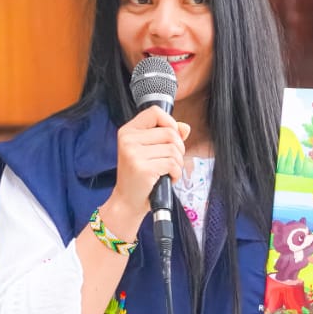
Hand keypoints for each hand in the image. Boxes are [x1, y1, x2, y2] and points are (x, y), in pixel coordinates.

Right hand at [106, 106, 188, 223]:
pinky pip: (172, 164)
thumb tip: (185, 127)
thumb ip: (166, 136)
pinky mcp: (143, 168)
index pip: (154, 112)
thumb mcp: (149, 151)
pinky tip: (167, 178)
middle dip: (178, 148)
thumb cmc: (139, 176)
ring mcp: (134, 154)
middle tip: (171, 161)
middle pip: (169, 132)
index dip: (170, 122)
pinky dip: (176, 173)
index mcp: (128, 131)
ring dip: (177, 163)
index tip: (172, 137)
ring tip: (167, 171)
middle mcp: (128, 139)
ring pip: (173, 149)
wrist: (127, 201)